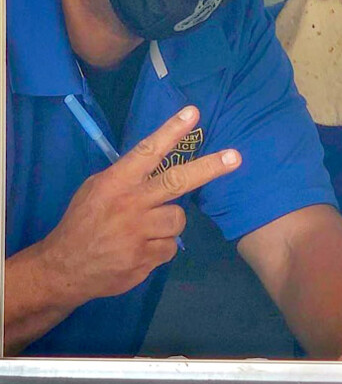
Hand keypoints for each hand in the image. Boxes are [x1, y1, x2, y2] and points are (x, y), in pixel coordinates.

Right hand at [39, 106, 240, 305]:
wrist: (64, 269)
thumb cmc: (84, 222)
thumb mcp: (96, 189)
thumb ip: (128, 177)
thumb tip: (161, 161)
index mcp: (116, 182)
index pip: (147, 151)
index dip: (171, 131)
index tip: (193, 113)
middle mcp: (129, 204)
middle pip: (177, 181)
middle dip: (209, 168)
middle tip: (235, 158)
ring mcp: (138, 233)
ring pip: (178, 219)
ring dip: (168, 224)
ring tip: (144, 230)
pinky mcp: (145, 258)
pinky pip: (170, 246)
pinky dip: (160, 248)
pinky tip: (139, 250)